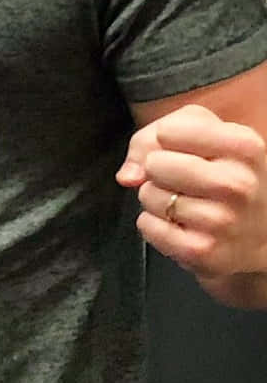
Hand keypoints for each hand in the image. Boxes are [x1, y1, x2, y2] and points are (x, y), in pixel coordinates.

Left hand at [117, 103, 266, 289]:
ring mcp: (223, 221)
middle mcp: (240, 183)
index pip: (167, 131)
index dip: (165, 140)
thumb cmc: (222, 175)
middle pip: (154, 163)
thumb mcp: (202, 138)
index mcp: (245, 146)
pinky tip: (181, 225)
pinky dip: (153, 224)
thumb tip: (129, 176)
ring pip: (148, 195)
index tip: (186, 151)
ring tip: (186, 204)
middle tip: (182, 181)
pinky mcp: (202, 251)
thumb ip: (153, 137)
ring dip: (156, 199)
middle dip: (156, 170)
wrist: (259, 233)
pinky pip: (146, 226)